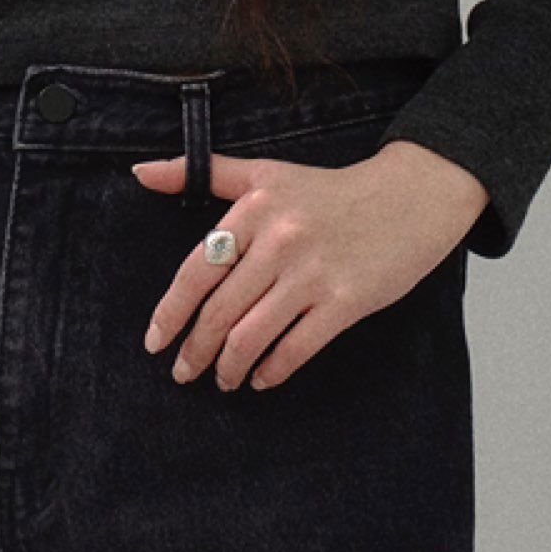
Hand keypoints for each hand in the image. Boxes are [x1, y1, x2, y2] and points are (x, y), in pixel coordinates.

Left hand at [128, 137, 486, 391]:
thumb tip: (140, 171)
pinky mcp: (345, 301)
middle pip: (220, 311)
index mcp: (255, 208)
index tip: (155, 342)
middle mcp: (280, 240)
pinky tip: (261, 378)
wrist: (410, 197)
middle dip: (195, 350)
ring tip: (222, 380)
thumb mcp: (266, 172)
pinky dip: (272, 371)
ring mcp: (313, 273)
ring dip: (228, 368)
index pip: (196, 271)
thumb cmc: (330, 190)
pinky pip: (296, 348)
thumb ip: (203, 171)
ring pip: (252, 336)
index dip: (170, 313)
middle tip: (183, 372)